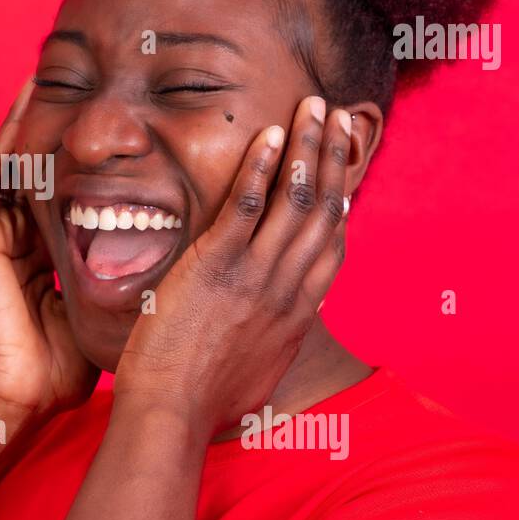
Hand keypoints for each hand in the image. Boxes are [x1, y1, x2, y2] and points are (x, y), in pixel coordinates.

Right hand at [0, 80, 99, 418]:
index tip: (115, 117)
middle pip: (38, 161)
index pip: (65, 186)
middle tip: (80, 74)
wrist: (22, 394)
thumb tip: (178, 257)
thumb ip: (129, 278)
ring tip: (48, 70)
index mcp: (45, 248)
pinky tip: (23, 104)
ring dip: (29, 116)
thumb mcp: (106, 305)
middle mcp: (19, 232)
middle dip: (56, 120)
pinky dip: (5, 137)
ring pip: (13, 158)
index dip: (86, 151)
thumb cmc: (63, 362)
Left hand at [112, 95, 352, 440]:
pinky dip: (261, 165)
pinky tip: (270, 132)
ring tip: (314, 106)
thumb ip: (269, 339)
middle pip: (323, 210)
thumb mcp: (256, 370)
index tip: (346, 168)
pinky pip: (246, 205)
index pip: (331, 245)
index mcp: (297, 313)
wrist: (172, 413)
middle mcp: (288, 288)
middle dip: (334, 157)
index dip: (342, 200)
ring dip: (308, 145)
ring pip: (295, 198)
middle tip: (339, 116)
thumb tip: (273, 330)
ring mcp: (256, 274)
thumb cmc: (202, 402)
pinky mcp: (218, 266)